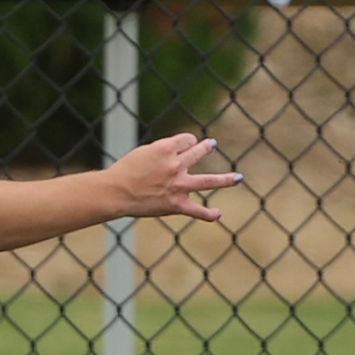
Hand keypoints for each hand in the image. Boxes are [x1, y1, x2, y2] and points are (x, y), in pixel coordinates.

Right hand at [107, 134, 240, 220]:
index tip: (181, 145)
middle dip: (205, 148)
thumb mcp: (142, 153)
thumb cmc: (124, 172)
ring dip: (225, 180)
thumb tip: (177, 154)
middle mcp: (176, 165)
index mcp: (166, 149)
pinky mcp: (176, 205)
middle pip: (198, 153)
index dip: (184, 141)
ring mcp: (179, 186)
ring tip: (238, 178)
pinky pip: (197, 211)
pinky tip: (218, 214)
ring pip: (208, 181)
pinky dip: (209, 214)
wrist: (116, 192)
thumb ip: (162, 152)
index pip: (185, 139)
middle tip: (211, 144)